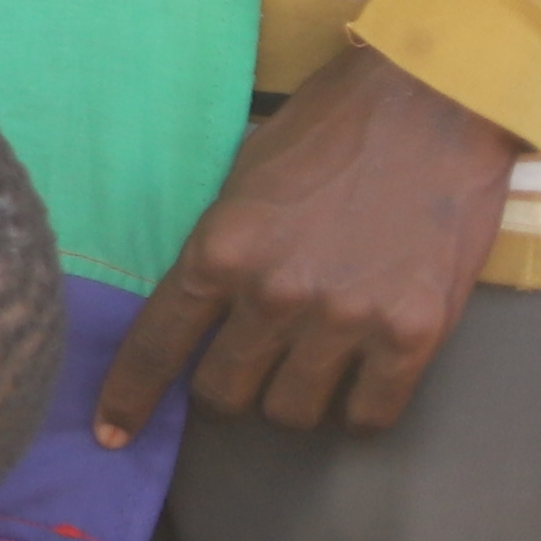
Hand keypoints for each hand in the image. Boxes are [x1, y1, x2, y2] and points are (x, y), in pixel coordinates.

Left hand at [99, 43, 527, 439]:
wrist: (427, 108)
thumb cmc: (327, 134)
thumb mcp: (242, 182)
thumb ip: (220, 251)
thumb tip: (196, 312)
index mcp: (219, 250)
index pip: (156, 345)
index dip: (129, 397)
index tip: (113, 432)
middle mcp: (274, 293)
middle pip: (223, 390)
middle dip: (224, 389)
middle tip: (245, 368)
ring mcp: (345, 318)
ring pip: (290, 411)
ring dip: (290, 399)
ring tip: (307, 368)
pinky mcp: (411, 334)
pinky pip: (368, 414)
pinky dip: (356, 410)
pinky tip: (358, 383)